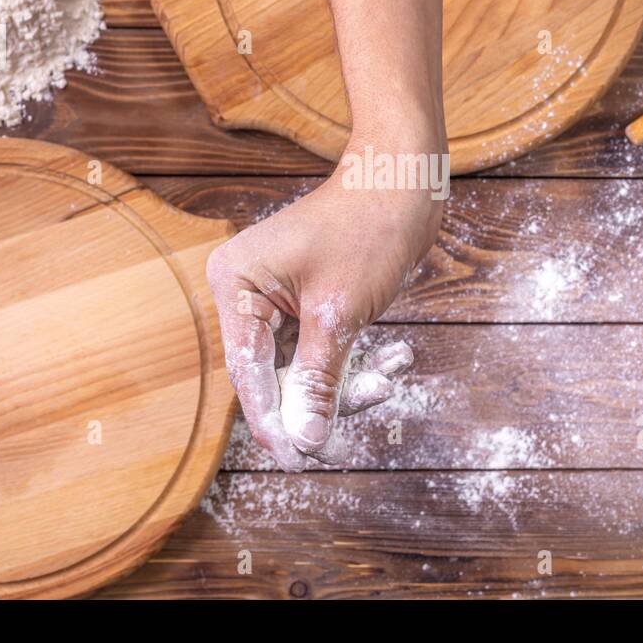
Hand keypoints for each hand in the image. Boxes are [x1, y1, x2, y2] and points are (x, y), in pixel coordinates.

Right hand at [207, 146, 443, 469]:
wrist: (407, 179)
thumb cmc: (368, 230)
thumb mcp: (339, 315)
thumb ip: (316, 381)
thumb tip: (304, 443)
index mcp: (235, 284)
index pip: (247, 371)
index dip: (274, 421)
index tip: (298, 463)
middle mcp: (247, 292)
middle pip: (277, 374)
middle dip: (327, 394)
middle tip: (372, 400)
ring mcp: (277, 298)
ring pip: (306, 368)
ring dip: (351, 378)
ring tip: (394, 370)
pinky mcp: (308, 303)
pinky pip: (325, 350)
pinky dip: (358, 359)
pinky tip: (397, 357)